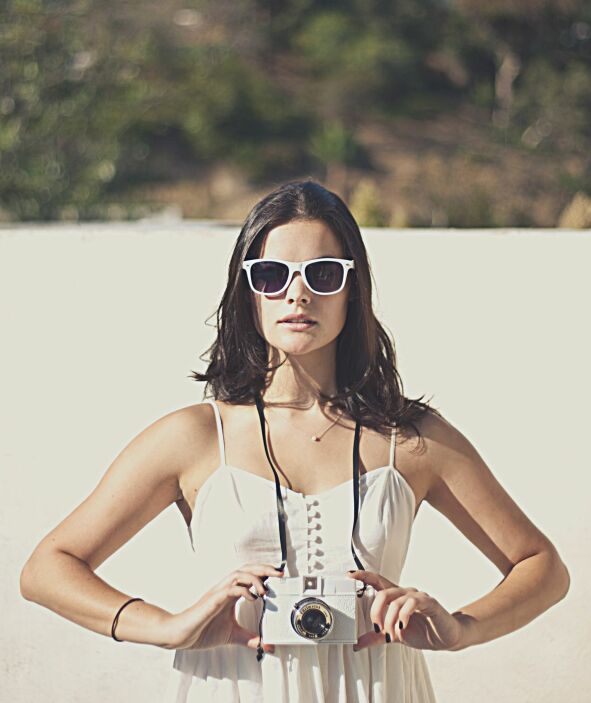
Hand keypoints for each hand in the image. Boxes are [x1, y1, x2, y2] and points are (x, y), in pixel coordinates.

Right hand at [164, 562, 284, 652]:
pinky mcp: (213, 600)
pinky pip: (229, 589)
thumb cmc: (202, 631)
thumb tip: (266, 645)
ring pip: (239, 574)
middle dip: (264, 569)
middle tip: (280, 573)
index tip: (280, 577)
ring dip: (254, 578)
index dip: (265, 573)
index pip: (250, 576)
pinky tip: (251, 597)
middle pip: (247, 569)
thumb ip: (250, 638)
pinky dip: (243, 590)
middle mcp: (225, 589)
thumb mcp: (233, 635)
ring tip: (265, 589)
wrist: (181, 635)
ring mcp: (219, 592)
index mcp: (230, 593)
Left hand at [347, 570, 462, 650]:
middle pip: (383, 593)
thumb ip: (376, 637)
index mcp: (395, 597)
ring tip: (392, 634)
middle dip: (376, 612)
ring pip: (395, 600)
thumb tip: (357, 644)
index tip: (349, 575)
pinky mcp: (428, 602)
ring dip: (390, 620)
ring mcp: (416, 596)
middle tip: (377, 628)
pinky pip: (411, 603)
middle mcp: (404, 593)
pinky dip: (403, 616)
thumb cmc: (422, 631)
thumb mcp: (394, 635)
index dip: (363, 576)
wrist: (446, 638)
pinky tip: (403, 627)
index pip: (377, 581)